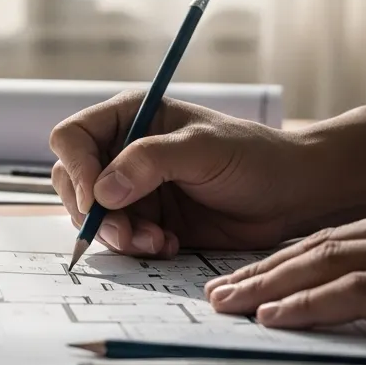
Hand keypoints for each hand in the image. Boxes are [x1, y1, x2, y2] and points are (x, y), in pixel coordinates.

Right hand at [49, 92, 309, 255]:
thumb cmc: (254, 157)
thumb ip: (150, 161)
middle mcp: (123, 151)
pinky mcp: (148, 220)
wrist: (292, 195)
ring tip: (157, 241)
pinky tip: (168, 244)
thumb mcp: (203, 150)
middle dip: (95, 213)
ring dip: (119, 235)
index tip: (97, 200)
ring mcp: (134, 188)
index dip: (78, 169)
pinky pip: (120, 238)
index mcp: (130, 117)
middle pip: (74, 182)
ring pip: (94, 216)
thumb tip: (102, 190)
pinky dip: (136, 247)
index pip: (73, 138)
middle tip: (127, 233)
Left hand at [204, 185, 365, 352]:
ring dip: (268, 286)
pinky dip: (309, 303)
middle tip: (219, 291)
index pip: (343, 233)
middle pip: (320, 243)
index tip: (256, 274)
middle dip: (263, 269)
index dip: (292, 255)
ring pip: (325, 262)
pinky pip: (358, 292)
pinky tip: (276, 316)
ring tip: (226, 305)